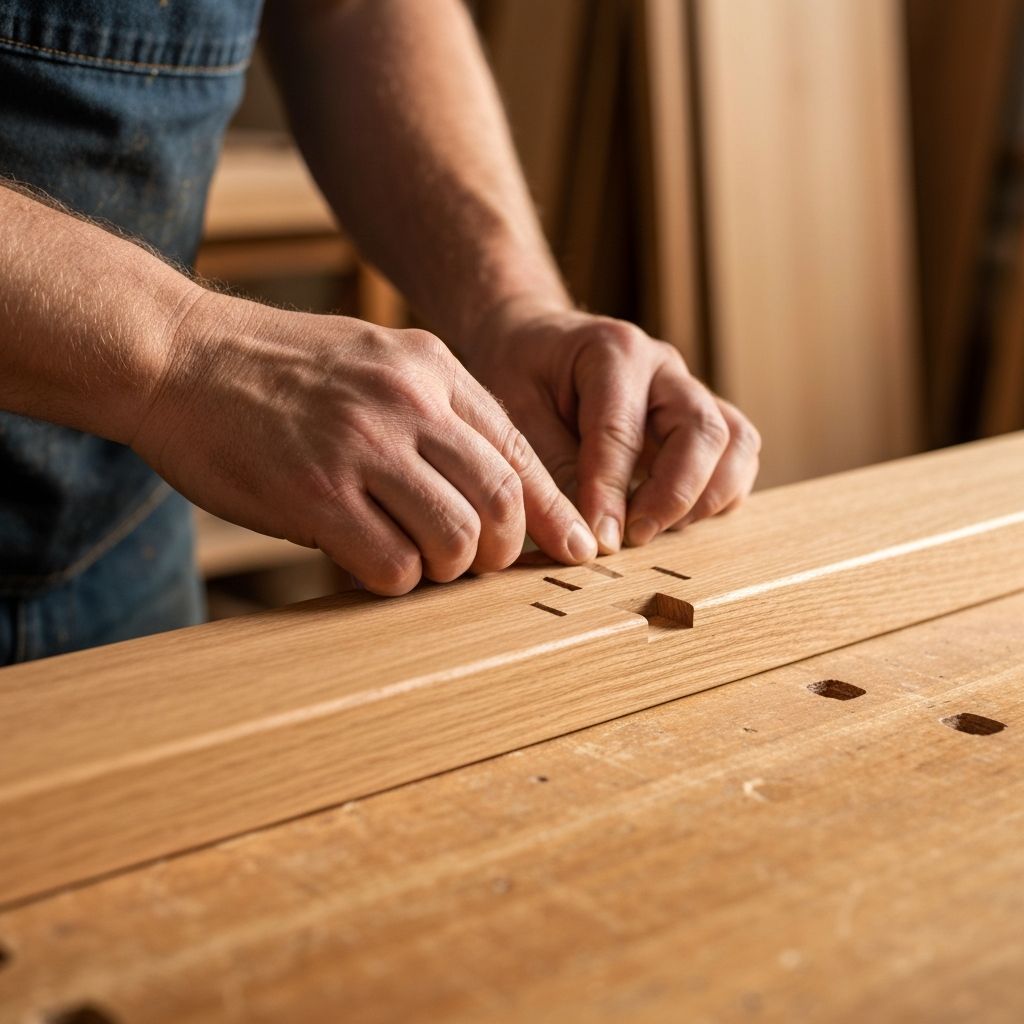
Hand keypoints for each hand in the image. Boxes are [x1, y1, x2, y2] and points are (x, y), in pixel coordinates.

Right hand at [132, 289, 596, 594]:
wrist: (176, 354)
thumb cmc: (273, 369)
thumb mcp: (371, 360)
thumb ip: (431, 413)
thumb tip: (481, 492)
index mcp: (431, 369)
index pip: (520, 451)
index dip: (554, 510)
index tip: (575, 548)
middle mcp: (408, 402)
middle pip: (503, 500)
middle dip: (504, 551)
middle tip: (479, 566)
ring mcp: (363, 447)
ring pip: (457, 539)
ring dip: (448, 569)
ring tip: (418, 563)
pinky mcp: (316, 494)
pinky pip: (392, 565)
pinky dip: (394, 580)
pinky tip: (369, 564)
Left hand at [463, 301, 760, 553]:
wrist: (533, 345)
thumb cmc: (520, 377)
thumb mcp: (514, 416)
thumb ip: (548, 472)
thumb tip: (584, 540)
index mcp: (613, 352)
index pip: (622, 431)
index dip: (611, 493)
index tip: (600, 542)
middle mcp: (663, 368)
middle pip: (702, 430)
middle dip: (673, 495)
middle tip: (632, 538)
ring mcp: (689, 393)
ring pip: (735, 443)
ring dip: (705, 497)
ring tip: (653, 529)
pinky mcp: (702, 421)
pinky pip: (737, 458)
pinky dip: (717, 496)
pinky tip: (669, 520)